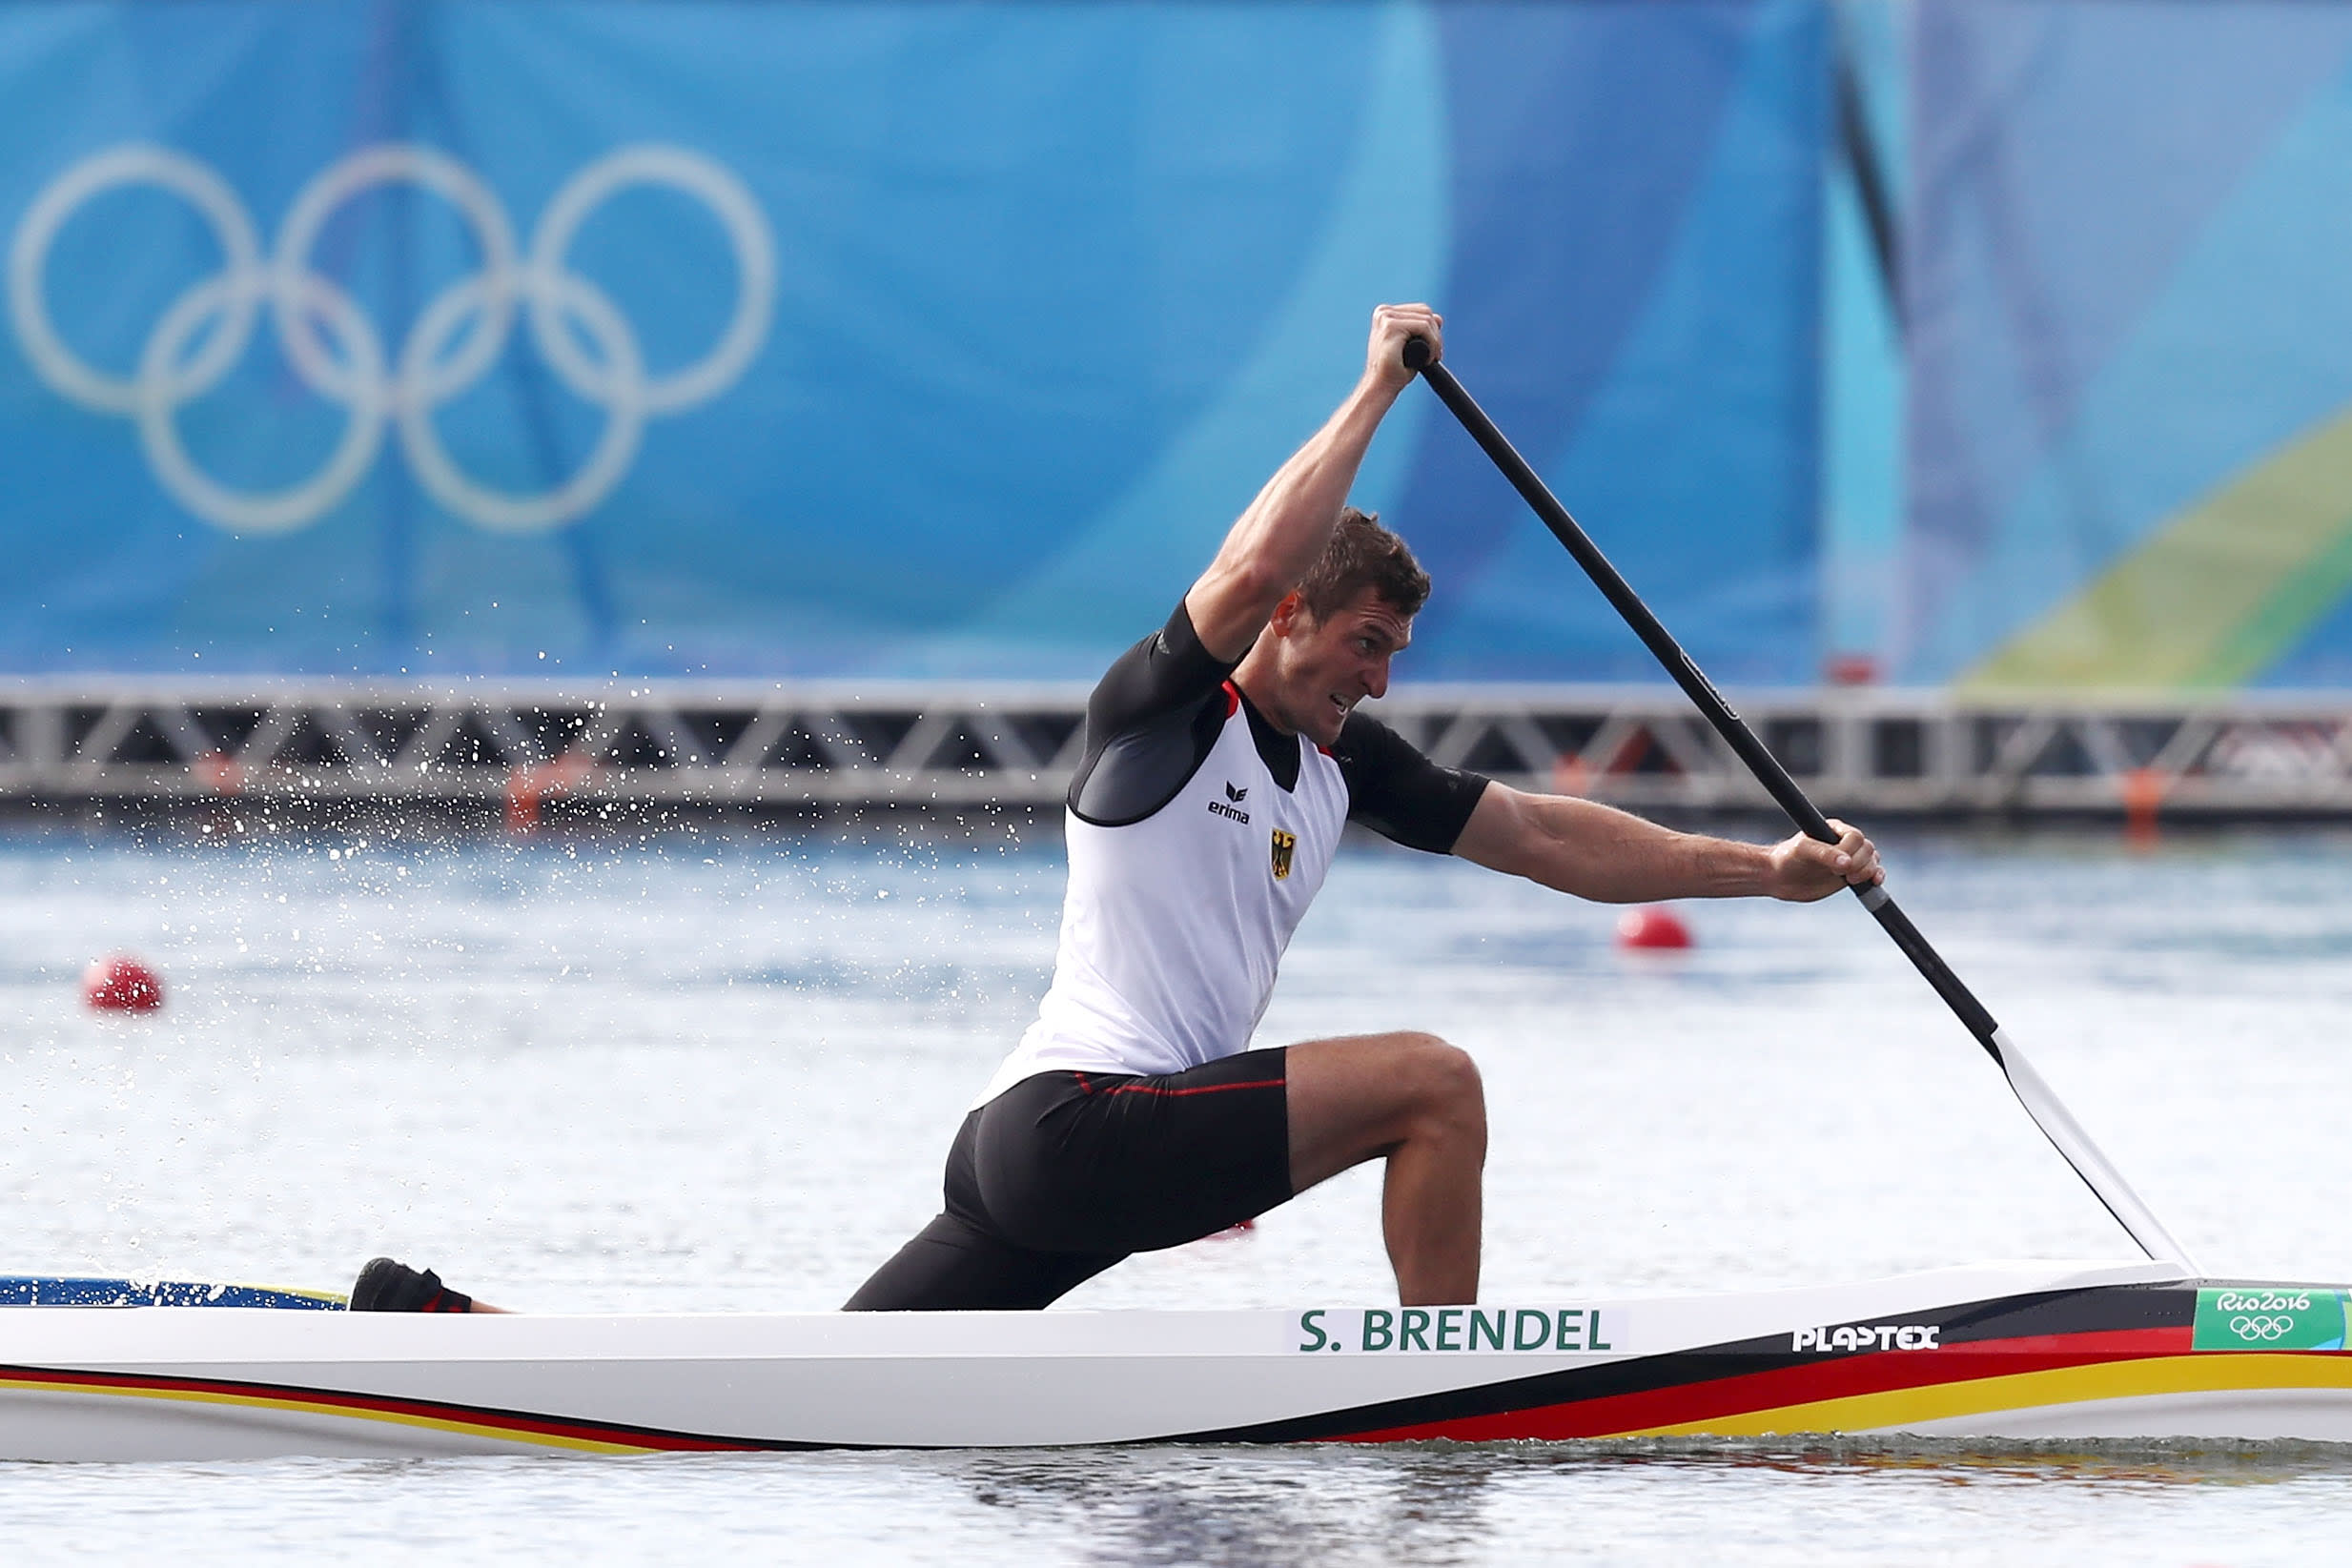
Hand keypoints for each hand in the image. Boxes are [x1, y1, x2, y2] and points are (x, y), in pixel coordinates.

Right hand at [1367, 303, 1441, 390]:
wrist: (1380, 387)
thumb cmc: (1394, 371)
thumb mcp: (1411, 345)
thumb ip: (1423, 330)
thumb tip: (1439, 318)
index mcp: (1385, 313)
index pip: (1421, 310)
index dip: (1433, 329)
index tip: (1433, 350)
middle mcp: (1383, 312)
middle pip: (1425, 312)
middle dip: (1436, 335)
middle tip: (1434, 356)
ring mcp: (1385, 318)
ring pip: (1427, 320)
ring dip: (1435, 342)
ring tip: (1430, 360)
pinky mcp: (1390, 326)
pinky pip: (1424, 327)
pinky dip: (1432, 344)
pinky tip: (1427, 360)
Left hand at [1765, 819, 1882, 902]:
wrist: (1780, 879)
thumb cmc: (1788, 858)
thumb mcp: (1803, 851)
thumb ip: (1824, 854)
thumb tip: (1847, 862)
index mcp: (1834, 830)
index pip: (1855, 837)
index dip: (1850, 851)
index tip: (1837, 865)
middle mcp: (1844, 842)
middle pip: (1867, 849)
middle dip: (1859, 864)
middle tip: (1842, 874)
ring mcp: (1849, 859)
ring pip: (1872, 860)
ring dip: (1867, 871)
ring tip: (1849, 880)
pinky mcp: (1851, 874)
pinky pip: (1872, 873)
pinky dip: (1876, 877)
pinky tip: (1874, 882)